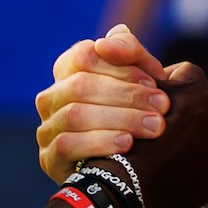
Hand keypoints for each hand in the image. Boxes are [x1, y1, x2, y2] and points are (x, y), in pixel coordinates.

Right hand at [35, 26, 171, 181]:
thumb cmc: (137, 111)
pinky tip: (126, 144)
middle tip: (162, 108)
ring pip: (75, 115)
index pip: (84, 56)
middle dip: (127, 96)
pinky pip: (66, 145)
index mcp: (68, 71)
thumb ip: (129, 51)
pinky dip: (99, 142)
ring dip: (120, 119)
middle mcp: (51, 97)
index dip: (120, 68)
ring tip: (153, 127)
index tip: (154, 83)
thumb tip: (105, 43)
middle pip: (81, 86)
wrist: (133, 164)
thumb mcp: (140, 78)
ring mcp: (46, 128)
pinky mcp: (48, 158)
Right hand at [112, 64, 207, 207]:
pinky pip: (199, 166)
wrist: (119, 196)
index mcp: (198, 95)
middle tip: (150, 123)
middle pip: (194, 106)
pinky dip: (184, 166)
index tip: (143, 96)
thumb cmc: (115, 135)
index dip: (158, 83)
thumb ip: (128, 60)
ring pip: (199, 136)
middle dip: (175, 112)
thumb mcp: (120, 89)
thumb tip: (117, 38)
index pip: (184, 73)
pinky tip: (161, 170)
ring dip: (181, 139)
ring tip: (153, 148)